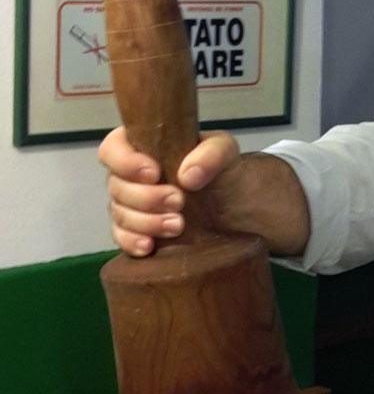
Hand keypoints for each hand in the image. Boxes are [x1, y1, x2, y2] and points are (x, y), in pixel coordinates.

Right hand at [98, 125, 240, 255]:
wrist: (240, 211)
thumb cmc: (226, 174)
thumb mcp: (227, 153)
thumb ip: (212, 153)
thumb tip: (186, 175)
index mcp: (144, 148)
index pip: (113, 148)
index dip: (125, 162)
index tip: (154, 173)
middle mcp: (132, 176)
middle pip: (116, 186)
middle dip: (146, 197)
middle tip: (179, 201)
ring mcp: (133, 206)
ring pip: (119, 214)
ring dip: (146, 221)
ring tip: (178, 225)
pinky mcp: (139, 232)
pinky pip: (121, 237)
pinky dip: (131, 241)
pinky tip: (149, 245)